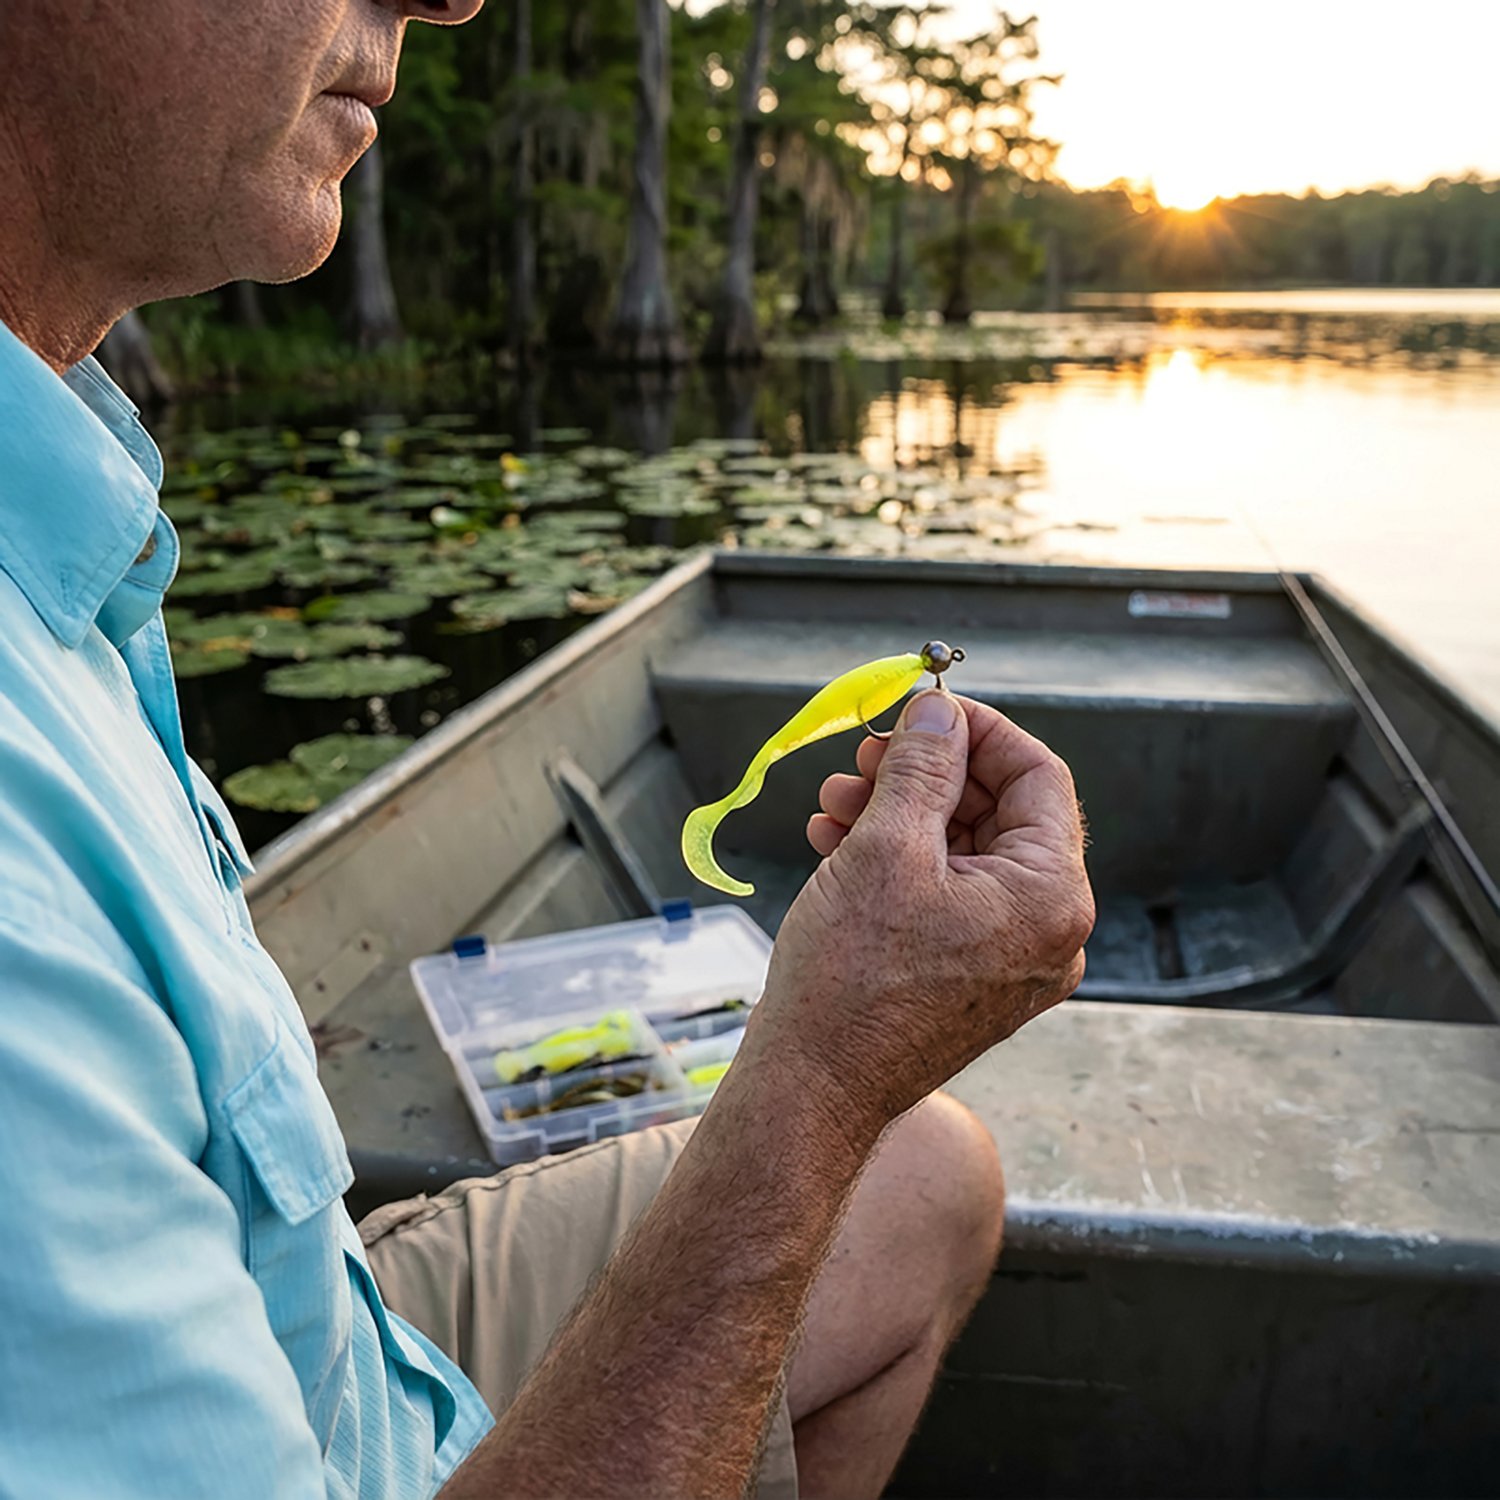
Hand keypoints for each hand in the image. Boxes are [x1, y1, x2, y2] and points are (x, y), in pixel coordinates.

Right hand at [746, 690, 1093, 1138]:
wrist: (814, 1090)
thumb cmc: (850, 980)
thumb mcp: (885, 847)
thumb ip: (922, 768)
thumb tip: (940, 710)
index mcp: (1051, 896)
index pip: (1039, 776)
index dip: (978, 731)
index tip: (922, 710)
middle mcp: (1049, 932)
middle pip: (1000, 814)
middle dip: (926, 776)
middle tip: (864, 758)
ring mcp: (1014, 962)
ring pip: (966, 855)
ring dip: (902, 816)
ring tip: (834, 805)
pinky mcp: (974, 981)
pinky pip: (950, 898)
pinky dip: (900, 864)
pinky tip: (838, 845)